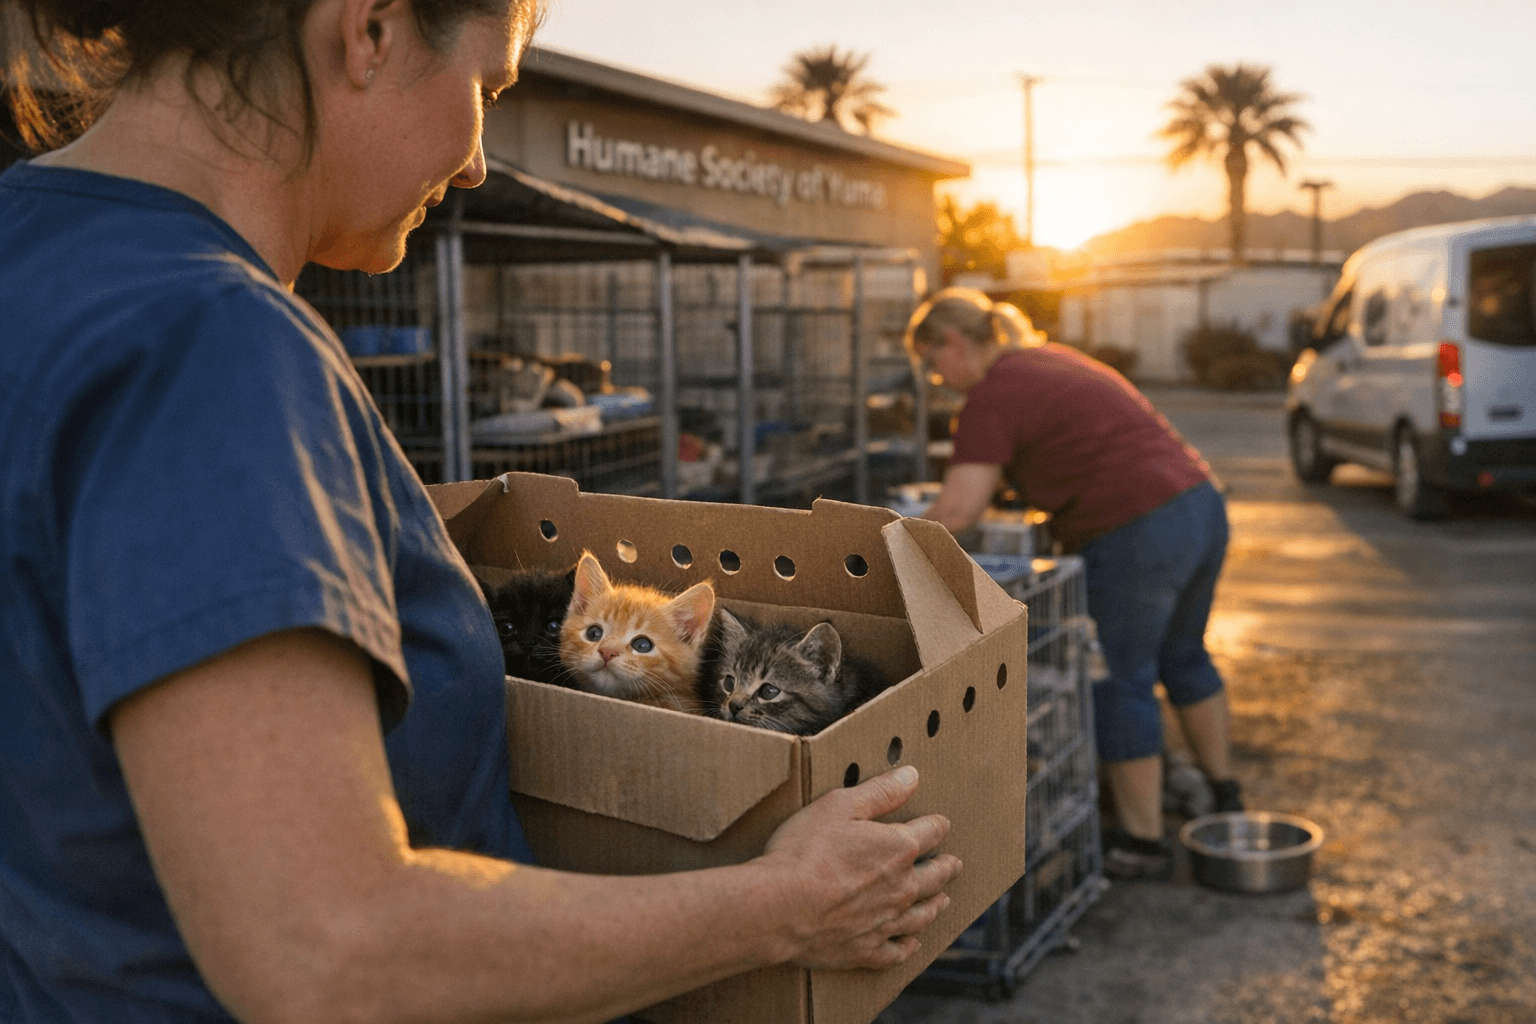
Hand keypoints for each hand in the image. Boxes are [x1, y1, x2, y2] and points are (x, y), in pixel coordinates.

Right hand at [758, 766, 961, 970]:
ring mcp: (886, 923)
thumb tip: (912, 776)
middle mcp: (901, 888)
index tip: (942, 824)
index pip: (929, 833)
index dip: (937, 826)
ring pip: (922, 915)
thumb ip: (879, 791)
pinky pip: (897, 952)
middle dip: (946, 867)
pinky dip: (908, 946)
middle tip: (953, 864)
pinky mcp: (867, 951)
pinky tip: (911, 942)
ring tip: (942, 900)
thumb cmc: (804, 851)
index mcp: (898, 849)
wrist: (778, 907)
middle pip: (934, 876)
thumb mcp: (839, 805)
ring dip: (935, 905)